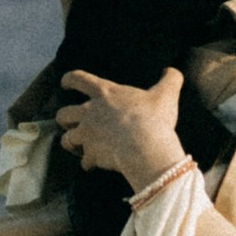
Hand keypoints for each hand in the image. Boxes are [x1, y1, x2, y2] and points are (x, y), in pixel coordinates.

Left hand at [55, 64, 185, 194]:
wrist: (146, 148)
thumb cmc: (154, 118)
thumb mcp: (166, 94)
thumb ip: (170, 79)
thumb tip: (172, 71)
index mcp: (104, 93)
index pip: (78, 79)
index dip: (69, 80)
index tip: (65, 83)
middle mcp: (89, 113)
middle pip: (63, 114)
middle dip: (64, 118)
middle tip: (70, 121)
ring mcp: (88, 135)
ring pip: (67, 139)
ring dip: (71, 142)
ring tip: (78, 146)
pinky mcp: (92, 155)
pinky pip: (84, 161)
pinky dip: (88, 163)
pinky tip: (94, 164)